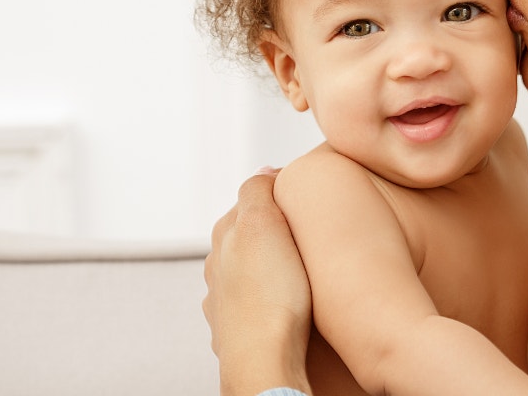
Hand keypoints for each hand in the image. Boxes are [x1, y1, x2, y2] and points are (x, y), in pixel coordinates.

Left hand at [203, 168, 312, 395]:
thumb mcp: (264, 222)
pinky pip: (256, 301)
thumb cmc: (270, 295)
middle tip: (309, 231)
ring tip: (302, 268)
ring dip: (272, 266)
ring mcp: (224, 299)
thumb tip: (265, 169)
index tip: (307, 196)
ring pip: (251, 269)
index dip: (282, 193)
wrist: (265, 358)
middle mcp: (218, 265)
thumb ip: (259, 189)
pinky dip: (270, 295)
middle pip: (250, 234)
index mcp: (225, 233)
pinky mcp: (237, 327)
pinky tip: (287, 301)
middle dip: (276, 231)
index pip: (252, 197)